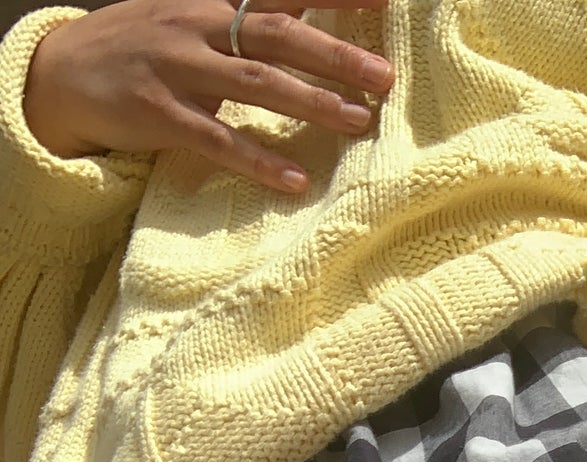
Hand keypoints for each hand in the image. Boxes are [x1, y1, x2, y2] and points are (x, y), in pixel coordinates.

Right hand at [23, 0, 392, 194]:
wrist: (64, 72)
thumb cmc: (144, 49)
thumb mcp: (194, 22)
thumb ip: (246, 27)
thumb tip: (310, 31)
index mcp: (212, 2)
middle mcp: (198, 26)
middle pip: (278, 35)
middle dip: (335, 54)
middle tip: (384, 75)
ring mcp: (177, 69)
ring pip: (256, 83)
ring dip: (311, 102)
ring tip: (359, 121)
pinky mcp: (160, 114)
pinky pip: (218, 141)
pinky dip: (259, 161)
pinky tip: (296, 179)